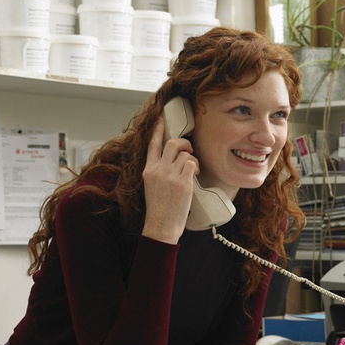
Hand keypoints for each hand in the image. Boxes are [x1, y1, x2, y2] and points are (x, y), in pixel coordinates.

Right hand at [141, 119, 197, 243]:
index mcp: (148, 170)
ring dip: (193, 158)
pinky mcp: (182, 182)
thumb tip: (174, 161)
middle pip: (172, 144)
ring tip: (193, 169)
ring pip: (184, 154)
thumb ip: (159, 171)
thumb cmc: (159, 208)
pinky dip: (196, 166)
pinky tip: (195, 174)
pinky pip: (192, 164)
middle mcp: (158, 170)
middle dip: (184, 143)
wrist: (161, 224)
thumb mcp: (152, 186)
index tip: (161, 120)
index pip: (152, 145)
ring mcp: (170, 175)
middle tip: (190, 150)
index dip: (158, 131)